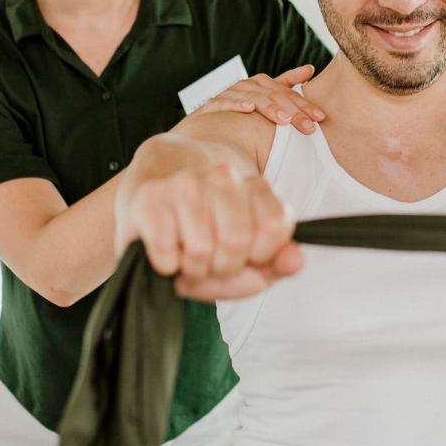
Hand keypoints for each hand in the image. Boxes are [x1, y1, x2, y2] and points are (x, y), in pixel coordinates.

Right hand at [115, 151, 302, 300]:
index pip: (275, 227)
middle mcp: (222, 176)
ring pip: (201, 250)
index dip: (260, 256)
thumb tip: (296, 261)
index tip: (246, 255)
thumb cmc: (202, 231)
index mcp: (255, 186)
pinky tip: (166, 252)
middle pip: (237, 242)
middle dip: (223, 267)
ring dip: (193, 270)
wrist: (153, 189)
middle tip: (211, 260)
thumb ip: (274, 263)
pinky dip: (167, 266)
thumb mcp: (244, 255)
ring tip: (187, 255)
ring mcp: (184, 183)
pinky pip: (167, 253)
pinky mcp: (149, 198)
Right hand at [192, 64, 326, 133]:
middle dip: (294, 112)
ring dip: (269, 108)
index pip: (288, 93)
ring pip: (254, 98)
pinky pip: (226, 102)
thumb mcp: (265, 95)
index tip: (321, 117)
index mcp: (262, 83)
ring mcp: (231, 93)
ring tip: (284, 120)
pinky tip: (249, 109)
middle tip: (309, 127)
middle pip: (275, 96)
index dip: (305, 104)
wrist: (208, 117)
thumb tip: (310, 68)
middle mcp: (248, 85)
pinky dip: (237, 104)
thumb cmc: (242, 107)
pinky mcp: (214, 104)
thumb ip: (287, 83)